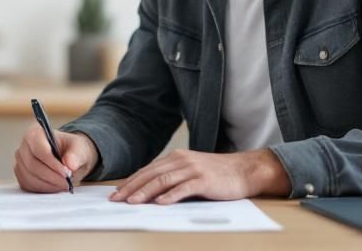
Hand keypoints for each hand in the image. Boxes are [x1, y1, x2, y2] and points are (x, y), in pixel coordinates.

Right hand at [14, 124, 98, 192]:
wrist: (68, 158)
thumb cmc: (72, 149)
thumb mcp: (79, 148)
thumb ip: (76, 155)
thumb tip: (70, 164)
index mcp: (35, 133)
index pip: (38, 149)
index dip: (52, 163)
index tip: (66, 173)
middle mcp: (24, 146)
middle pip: (32, 165)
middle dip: (51, 176)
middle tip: (67, 182)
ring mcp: (20, 161)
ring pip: (29, 177)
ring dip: (48, 184)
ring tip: (64, 185)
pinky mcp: (21, 175)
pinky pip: (28, 185)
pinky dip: (43, 189)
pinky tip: (55, 186)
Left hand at [109, 149, 290, 204]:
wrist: (244, 170)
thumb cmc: (217, 174)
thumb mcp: (191, 171)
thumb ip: (173, 177)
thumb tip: (150, 193)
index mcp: (176, 158)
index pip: (148, 170)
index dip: (131, 182)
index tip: (116, 193)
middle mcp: (182, 160)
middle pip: (151, 174)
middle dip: (132, 187)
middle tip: (117, 199)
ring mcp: (193, 169)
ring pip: (163, 180)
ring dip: (145, 192)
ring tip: (133, 202)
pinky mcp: (204, 180)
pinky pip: (184, 188)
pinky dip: (170, 196)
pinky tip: (160, 203)